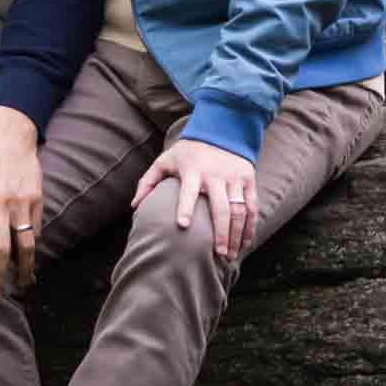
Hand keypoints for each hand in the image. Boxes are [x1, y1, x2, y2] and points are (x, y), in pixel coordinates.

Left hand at [0, 105, 42, 299]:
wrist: (9, 130)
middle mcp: (0, 203)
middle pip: (0, 251)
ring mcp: (20, 201)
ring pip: (25, 244)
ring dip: (22, 269)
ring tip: (18, 287)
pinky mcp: (36, 198)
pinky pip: (35, 230)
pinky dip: (33, 248)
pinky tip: (28, 261)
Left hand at [130, 137, 257, 259]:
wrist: (221, 129)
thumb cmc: (188, 151)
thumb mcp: (166, 160)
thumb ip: (148, 182)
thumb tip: (134, 206)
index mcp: (193, 170)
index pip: (188, 191)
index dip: (186, 207)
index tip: (183, 225)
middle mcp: (215, 175)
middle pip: (221, 208)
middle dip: (221, 233)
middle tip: (219, 255)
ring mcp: (234, 177)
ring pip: (239, 210)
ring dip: (237, 235)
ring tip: (231, 256)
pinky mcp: (248, 179)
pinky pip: (252, 206)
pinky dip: (250, 226)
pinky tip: (245, 243)